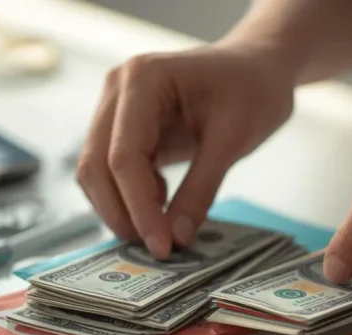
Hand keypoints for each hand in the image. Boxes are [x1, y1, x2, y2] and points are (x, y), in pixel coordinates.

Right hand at [76, 44, 295, 258]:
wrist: (257, 67)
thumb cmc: (253, 89)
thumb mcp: (235, 138)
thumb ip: (202, 188)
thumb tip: (176, 237)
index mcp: (142, 79)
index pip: (123, 155)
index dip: (138, 207)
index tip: (161, 246)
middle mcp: (117, 89)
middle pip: (95, 165)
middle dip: (121, 213)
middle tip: (157, 248)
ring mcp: (114, 108)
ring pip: (95, 172)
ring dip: (122, 209)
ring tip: (164, 228)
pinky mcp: (122, 129)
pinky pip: (111, 172)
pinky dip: (130, 198)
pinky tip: (163, 203)